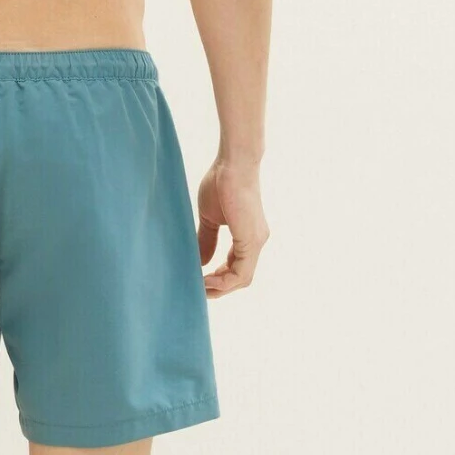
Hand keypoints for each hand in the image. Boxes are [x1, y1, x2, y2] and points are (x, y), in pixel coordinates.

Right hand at [197, 158, 268, 297]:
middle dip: (219, 288)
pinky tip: (206, 280)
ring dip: (220, 288)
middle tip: (198, 290)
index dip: (219, 279)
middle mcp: (256, 241)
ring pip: (242, 279)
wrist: (232, 164)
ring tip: (200, 288)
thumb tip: (201, 262)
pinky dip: (224, 281)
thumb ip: (207, 240)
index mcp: (248, 237)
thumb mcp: (210, 218)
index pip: (236, 268)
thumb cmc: (221, 183)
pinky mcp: (252, 240)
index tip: (200, 281)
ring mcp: (256, 242)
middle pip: (240, 278)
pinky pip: (241, 272)